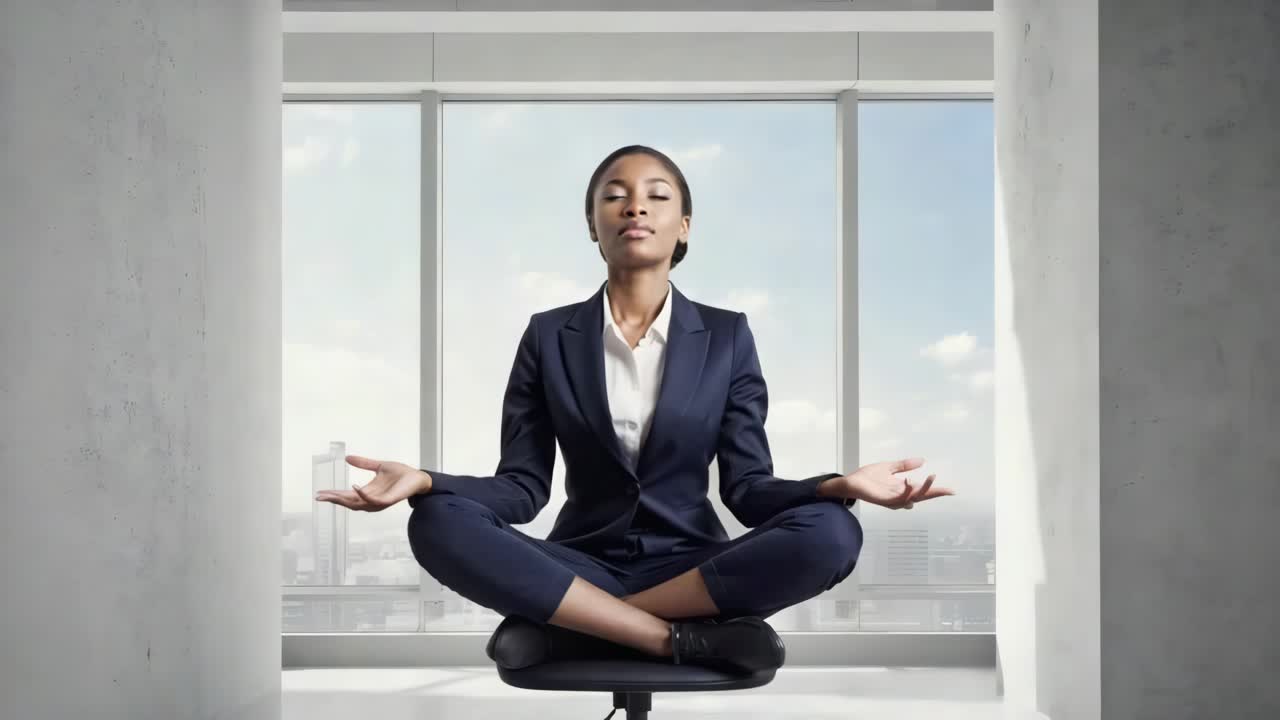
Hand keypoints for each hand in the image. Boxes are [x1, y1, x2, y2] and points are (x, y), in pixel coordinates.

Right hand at [314, 455, 431, 511]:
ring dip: (344, 499)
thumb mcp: (378, 466)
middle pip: (348, 502)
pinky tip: (354, 487)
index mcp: (368, 492)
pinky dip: (363, 495)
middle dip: (334, 499)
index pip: (347, 495)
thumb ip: (363, 463)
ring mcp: (379, 501)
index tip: (320, 493)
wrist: (418, 477)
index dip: (333, 495)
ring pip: (358, 504)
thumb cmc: (401, 474)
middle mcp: (371, 499)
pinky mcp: (388, 500)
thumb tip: (347, 457)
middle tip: (319, 497)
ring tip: (331, 495)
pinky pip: (373, 500)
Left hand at [823, 457, 954, 509]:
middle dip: (936, 493)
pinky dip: (906, 491)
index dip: (936, 490)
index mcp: (902, 489)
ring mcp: (894, 500)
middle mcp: (900, 496)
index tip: (951, 490)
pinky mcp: (885, 501)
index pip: (923, 490)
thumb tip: (922, 460)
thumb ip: (904, 465)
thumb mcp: (889, 467)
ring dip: (924, 489)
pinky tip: (909, 481)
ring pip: (914, 498)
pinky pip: (899, 499)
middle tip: (949, 490)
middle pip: (923, 496)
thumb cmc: (867, 477)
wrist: (850, 482)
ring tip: (932, 478)